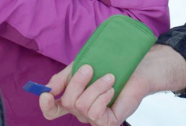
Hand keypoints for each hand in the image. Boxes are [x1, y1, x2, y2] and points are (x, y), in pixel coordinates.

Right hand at [39, 45, 185, 125]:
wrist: (138, 67)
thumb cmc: (111, 65)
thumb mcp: (82, 66)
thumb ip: (64, 78)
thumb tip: (48, 90)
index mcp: (73, 98)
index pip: (52, 111)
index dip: (46, 106)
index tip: (47, 94)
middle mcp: (81, 111)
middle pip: (67, 103)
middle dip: (77, 82)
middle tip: (91, 68)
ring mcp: (95, 118)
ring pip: (81, 106)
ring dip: (95, 87)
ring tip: (110, 77)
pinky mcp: (109, 122)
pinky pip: (95, 114)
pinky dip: (103, 97)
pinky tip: (112, 89)